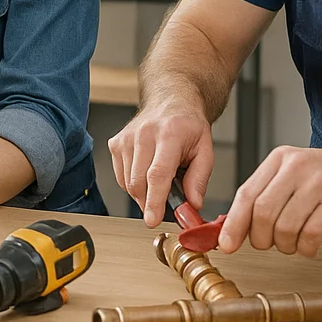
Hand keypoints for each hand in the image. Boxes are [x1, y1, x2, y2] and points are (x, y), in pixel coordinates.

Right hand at [107, 96, 214, 226]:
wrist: (170, 101)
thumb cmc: (188, 125)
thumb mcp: (206, 150)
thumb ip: (199, 180)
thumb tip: (192, 205)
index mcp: (170, 134)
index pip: (157, 174)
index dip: (154, 200)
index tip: (152, 220)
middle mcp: (144, 134)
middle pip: (138, 182)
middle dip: (150, 203)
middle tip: (165, 205)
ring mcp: (126, 138)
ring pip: (127, 183)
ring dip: (143, 193)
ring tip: (159, 181)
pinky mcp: (115, 143)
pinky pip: (120, 177)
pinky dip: (133, 184)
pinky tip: (145, 173)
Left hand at [218, 144, 321, 256]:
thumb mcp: (292, 173)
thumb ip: (264, 195)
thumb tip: (232, 228)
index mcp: (279, 159)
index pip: (246, 194)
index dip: (234, 223)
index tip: (226, 244)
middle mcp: (297, 167)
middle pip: (263, 213)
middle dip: (260, 238)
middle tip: (267, 244)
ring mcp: (319, 183)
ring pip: (286, 227)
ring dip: (284, 245)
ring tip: (291, 243)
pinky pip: (311, 235)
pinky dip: (305, 248)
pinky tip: (308, 245)